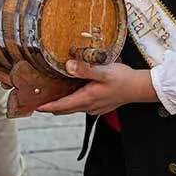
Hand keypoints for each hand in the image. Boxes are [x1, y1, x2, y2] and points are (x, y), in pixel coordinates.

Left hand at [36, 61, 156, 115]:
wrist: (140, 88)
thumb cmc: (123, 79)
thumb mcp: (103, 71)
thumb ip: (85, 69)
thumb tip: (68, 66)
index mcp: (87, 99)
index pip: (62, 106)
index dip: (47, 106)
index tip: (35, 106)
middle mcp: (89, 106)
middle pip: (65, 109)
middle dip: (52, 106)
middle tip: (39, 100)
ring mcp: (95, 108)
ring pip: (74, 108)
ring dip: (63, 104)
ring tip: (52, 95)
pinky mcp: (100, 105)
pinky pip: (83, 106)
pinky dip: (74, 101)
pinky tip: (73, 92)